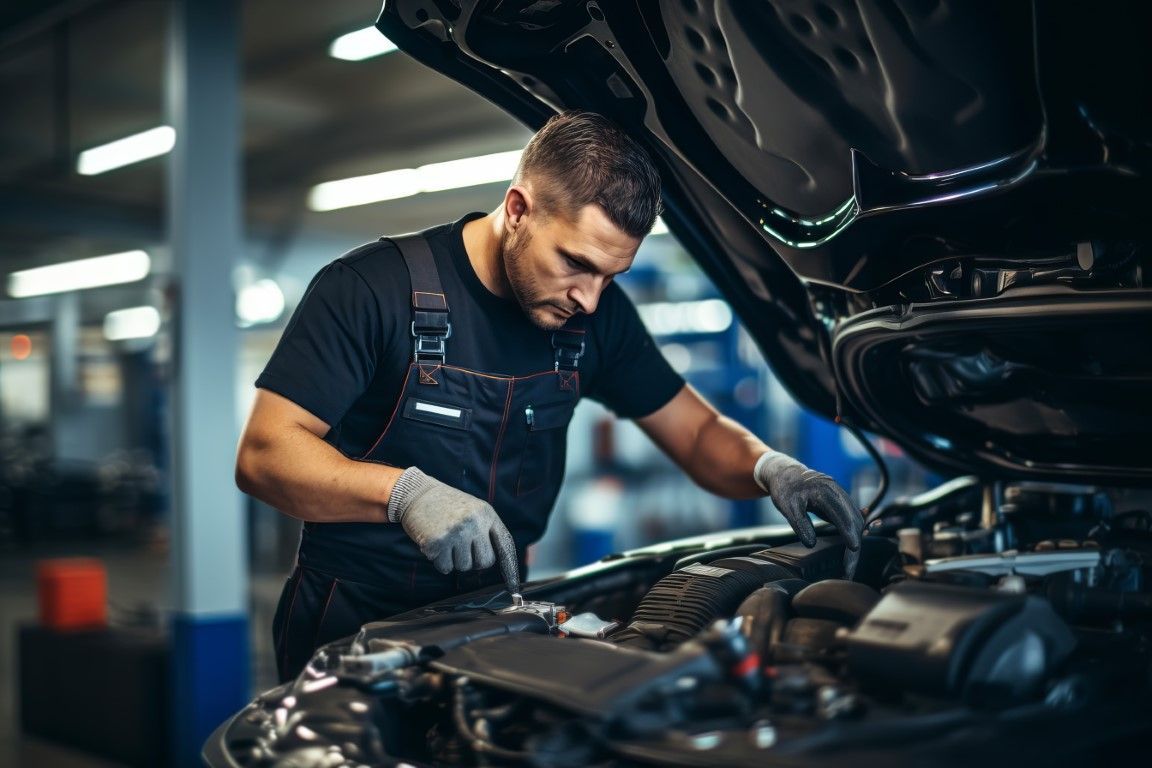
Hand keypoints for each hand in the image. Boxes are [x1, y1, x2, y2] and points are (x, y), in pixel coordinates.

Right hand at [387, 467, 518, 584]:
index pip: (504, 544)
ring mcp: (456, 533)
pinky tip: (435, 544)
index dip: (510, 567)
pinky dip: (439, 561)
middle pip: (484, 562)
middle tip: (461, 547)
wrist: (417, 493)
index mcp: (486, 514)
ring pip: (463, 567)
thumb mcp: (473, 509)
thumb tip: (492, 560)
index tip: (513, 588)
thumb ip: (486, 529)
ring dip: (454, 560)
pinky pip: (445, 568)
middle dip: (473, 561)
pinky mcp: (437, 542)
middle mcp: (474, 523)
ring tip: (447, 540)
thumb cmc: (447, 505)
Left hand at [754, 451, 862, 578]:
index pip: (842, 516)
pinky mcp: (839, 499)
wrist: (784, 472)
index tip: (854, 550)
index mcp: (824, 491)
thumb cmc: (784, 488)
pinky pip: (850, 516)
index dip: (850, 534)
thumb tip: (811, 544)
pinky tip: (852, 546)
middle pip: (853, 520)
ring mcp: (840, 494)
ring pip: (855, 519)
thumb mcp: (787, 506)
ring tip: (849, 562)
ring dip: (855, 539)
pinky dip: (852, 531)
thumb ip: (800, 524)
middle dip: (854, 544)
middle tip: (849, 568)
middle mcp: (836, 491)